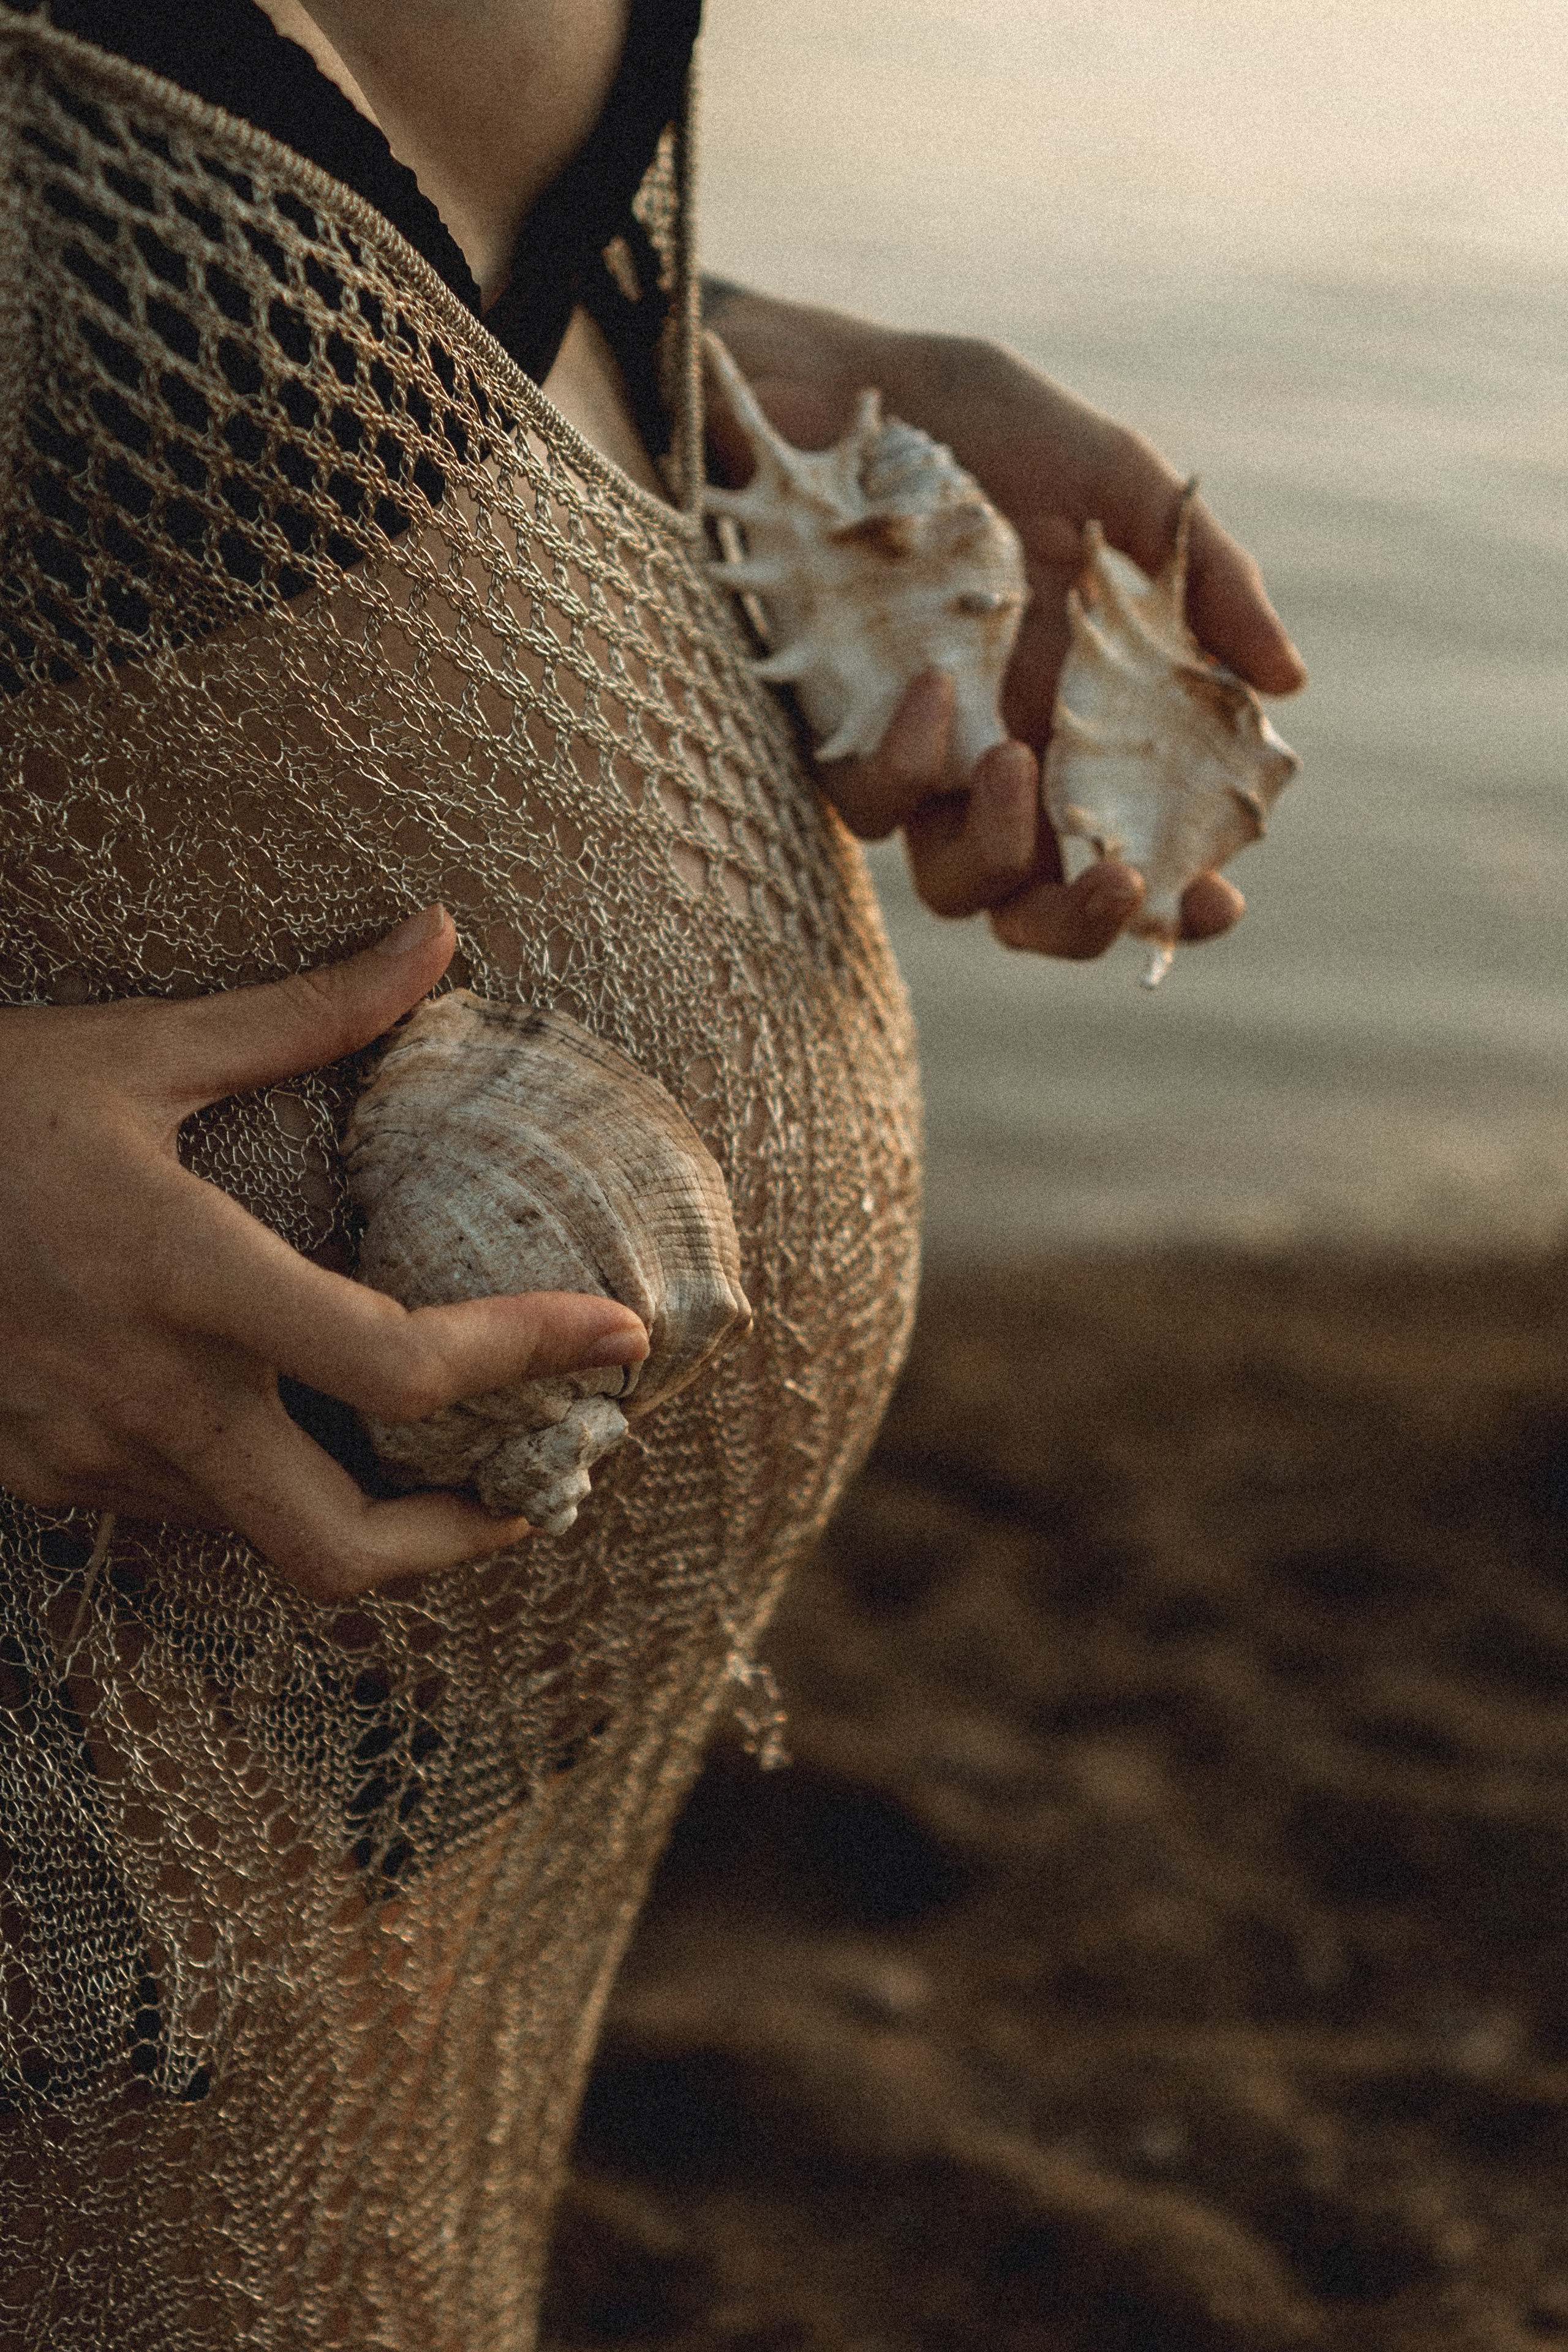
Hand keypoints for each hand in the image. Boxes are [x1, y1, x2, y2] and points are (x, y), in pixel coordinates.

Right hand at [0, 908, 647, 1597]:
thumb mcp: (138, 1048)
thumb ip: (305, 1012)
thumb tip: (437, 935)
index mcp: (185, 1276)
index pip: (398, 1362)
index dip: (528, 1356)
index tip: (617, 1337)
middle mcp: (146, 1397)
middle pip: (342, 1551)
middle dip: (459, 1544)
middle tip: (532, 1490)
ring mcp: (85, 1457)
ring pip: (263, 1542)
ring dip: (364, 1515)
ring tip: (435, 1456)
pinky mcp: (42, 1480)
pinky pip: (186, 1515)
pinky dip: (261, 1488)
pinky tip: (284, 1423)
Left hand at [704, 290, 1305, 957]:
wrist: (823, 385)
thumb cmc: (973, 426)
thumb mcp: (1111, 480)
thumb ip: (1203, 578)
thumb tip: (1285, 680)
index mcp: (1081, 720)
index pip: (1132, 843)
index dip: (1174, 897)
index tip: (1218, 897)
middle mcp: (999, 758)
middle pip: (1037, 907)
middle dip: (1083, 923)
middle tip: (1120, 882)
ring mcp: (916, 756)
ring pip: (954, 884)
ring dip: (998, 851)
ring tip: (1013, 761)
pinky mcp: (833, 735)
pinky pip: (871, 803)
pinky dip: (909, 760)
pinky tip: (934, 684)